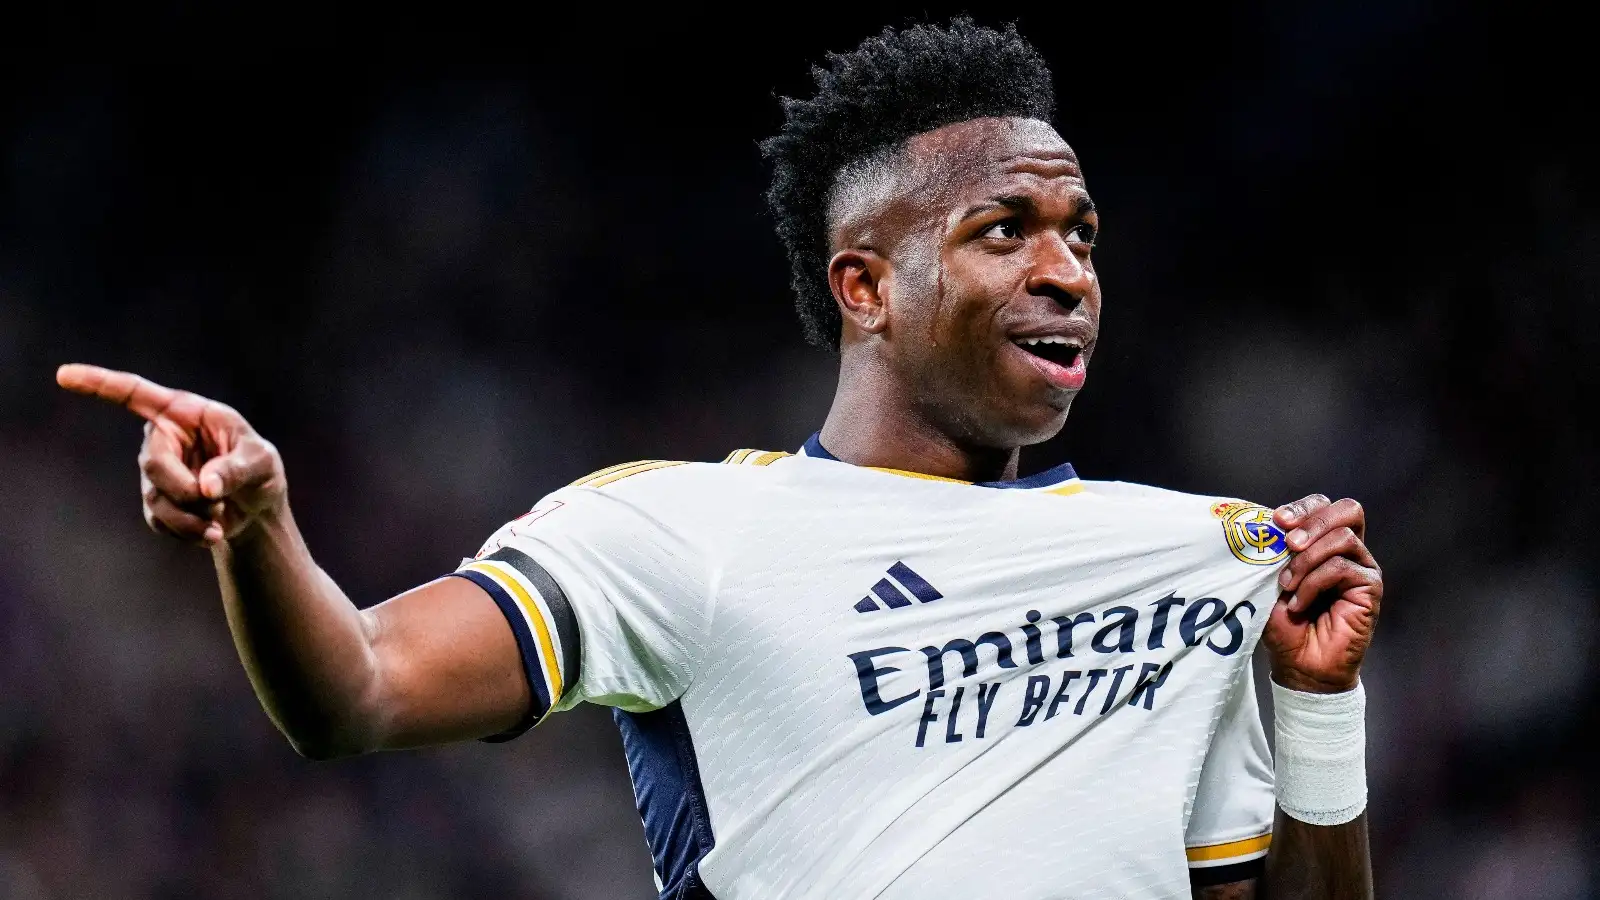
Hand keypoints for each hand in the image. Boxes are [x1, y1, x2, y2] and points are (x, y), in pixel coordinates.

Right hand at [57, 364, 286, 544]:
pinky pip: (160, 522)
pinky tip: (212, 532)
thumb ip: (237, 469)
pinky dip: (190, 531)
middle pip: (152, 463)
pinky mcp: (156, 504)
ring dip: (193, 515)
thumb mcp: (261, 461)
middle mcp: (162, 439)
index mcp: (184, 413)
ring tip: (221, 515)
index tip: (63, 375)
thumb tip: (205, 488)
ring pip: (157, 498)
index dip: (99, 384)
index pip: (135, 393)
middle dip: (185, 488)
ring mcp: (155, 473)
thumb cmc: (260, 468)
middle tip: (216, 499)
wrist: (256, 508)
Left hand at [1262, 495, 1381, 693]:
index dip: (1302, 507)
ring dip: (1306, 561)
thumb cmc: (1283, 623)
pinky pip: (1343, 567)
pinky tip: (1298, 604)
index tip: (1276, 521)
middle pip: (1347, 510)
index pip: (1323, 506)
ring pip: (1342, 538)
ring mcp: (1362, 567)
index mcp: (1324, 542)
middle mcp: (1348, 551)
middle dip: (1313, 520)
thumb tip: (1271, 525)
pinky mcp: (1369, 588)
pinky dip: (1314, 583)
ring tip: (1286, 586)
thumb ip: (1276, 551)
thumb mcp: (1270, 580)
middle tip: (1288, 543)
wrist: (1299, 664)